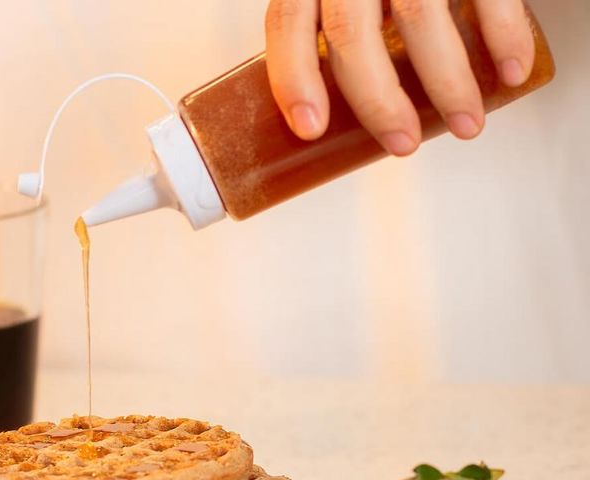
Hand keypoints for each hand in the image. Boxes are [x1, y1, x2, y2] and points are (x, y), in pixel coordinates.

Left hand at [264, 0, 535, 154]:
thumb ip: (338, 42)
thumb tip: (334, 132)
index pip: (288, 21)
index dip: (294, 78)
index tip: (311, 131)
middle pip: (351, 31)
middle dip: (378, 101)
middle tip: (403, 146)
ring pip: (419, 14)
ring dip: (447, 82)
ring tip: (466, 126)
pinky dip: (504, 33)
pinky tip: (511, 74)